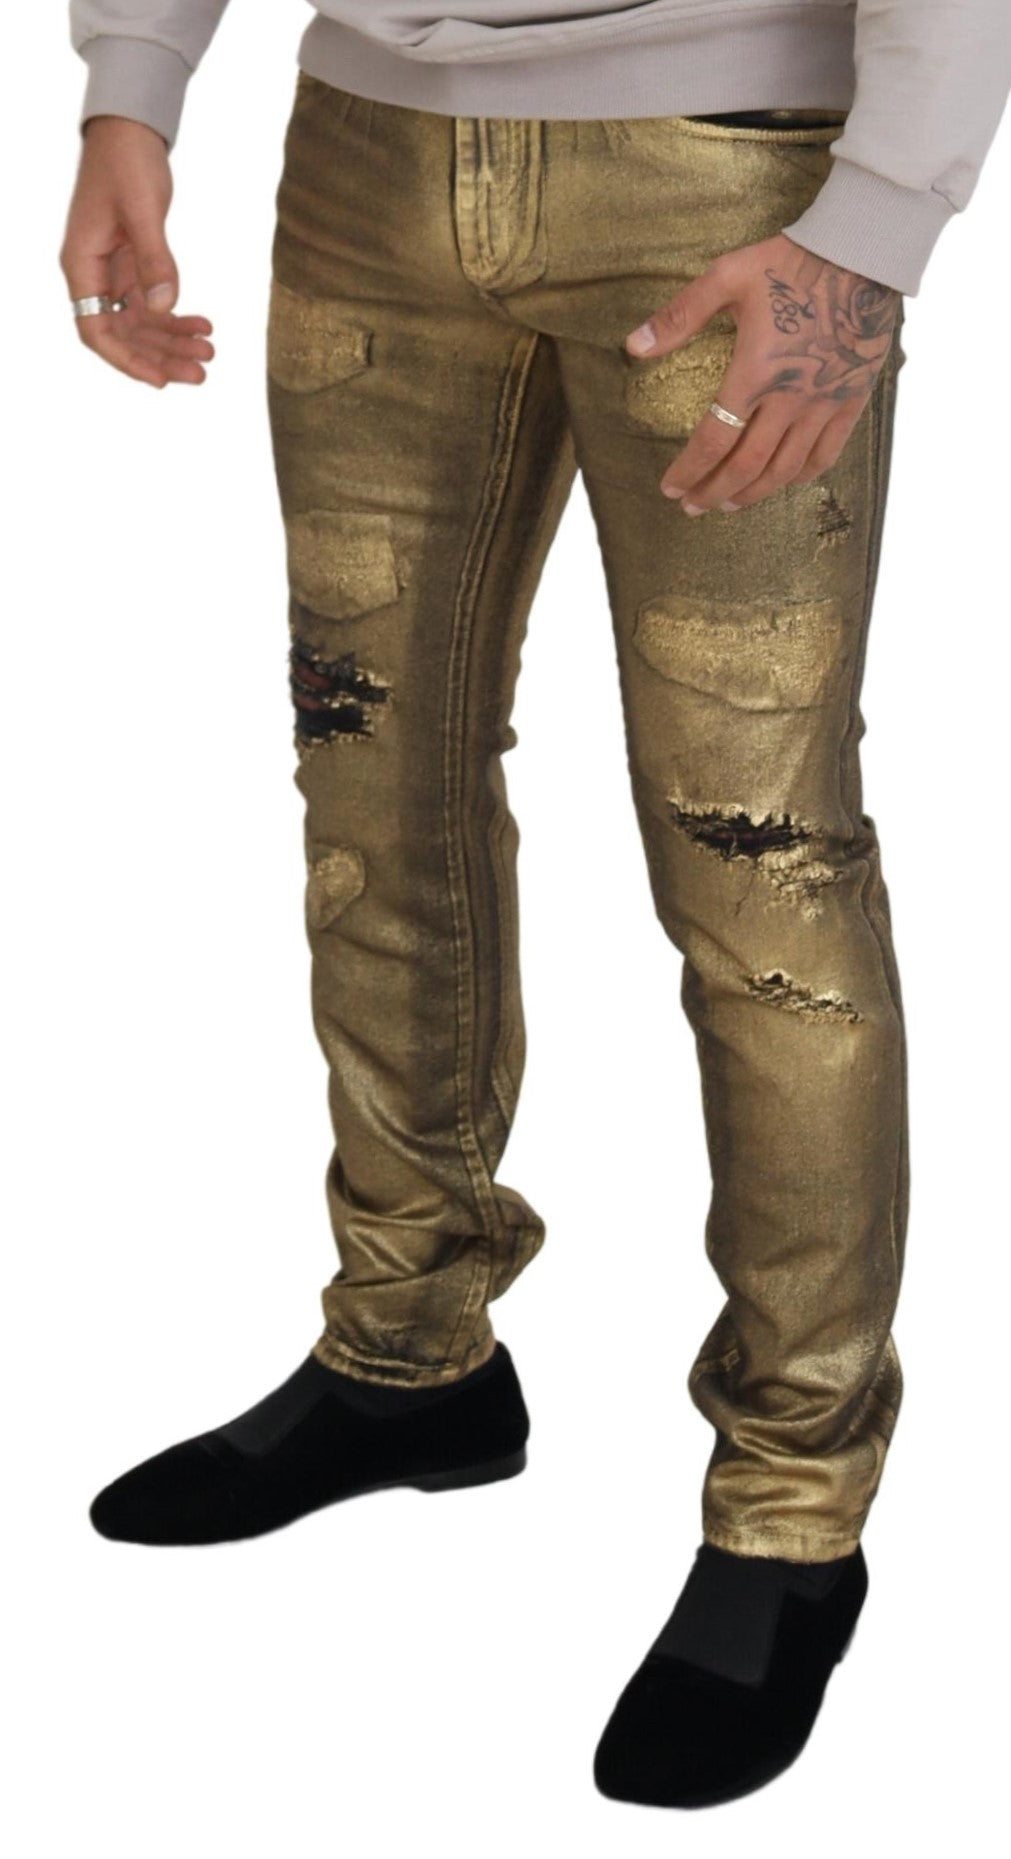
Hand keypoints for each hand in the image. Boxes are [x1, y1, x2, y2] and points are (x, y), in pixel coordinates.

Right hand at [59, 114, 214, 388]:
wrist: (130, 127)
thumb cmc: (126, 160)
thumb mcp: (143, 210)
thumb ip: (154, 260)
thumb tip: (164, 308)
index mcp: (81, 264)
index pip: (95, 330)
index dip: (126, 360)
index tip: (159, 380)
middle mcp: (93, 274)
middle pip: (123, 334)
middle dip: (162, 356)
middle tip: (202, 371)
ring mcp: (113, 271)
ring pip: (141, 323)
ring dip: (174, 340)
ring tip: (210, 351)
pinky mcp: (133, 263)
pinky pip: (153, 303)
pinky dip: (177, 317)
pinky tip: (204, 325)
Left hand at [625, 233, 899, 513]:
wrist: (862, 252)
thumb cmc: (790, 262)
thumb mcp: (728, 277)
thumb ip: (680, 316)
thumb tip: (633, 345)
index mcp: (754, 374)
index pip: (714, 440)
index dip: (689, 470)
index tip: (670, 488)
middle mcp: (790, 398)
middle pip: (746, 466)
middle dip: (714, 492)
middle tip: (692, 507)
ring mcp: (824, 403)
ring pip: (785, 469)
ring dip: (753, 492)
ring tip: (730, 503)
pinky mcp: (852, 399)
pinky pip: (826, 453)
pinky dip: (801, 476)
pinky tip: (783, 482)